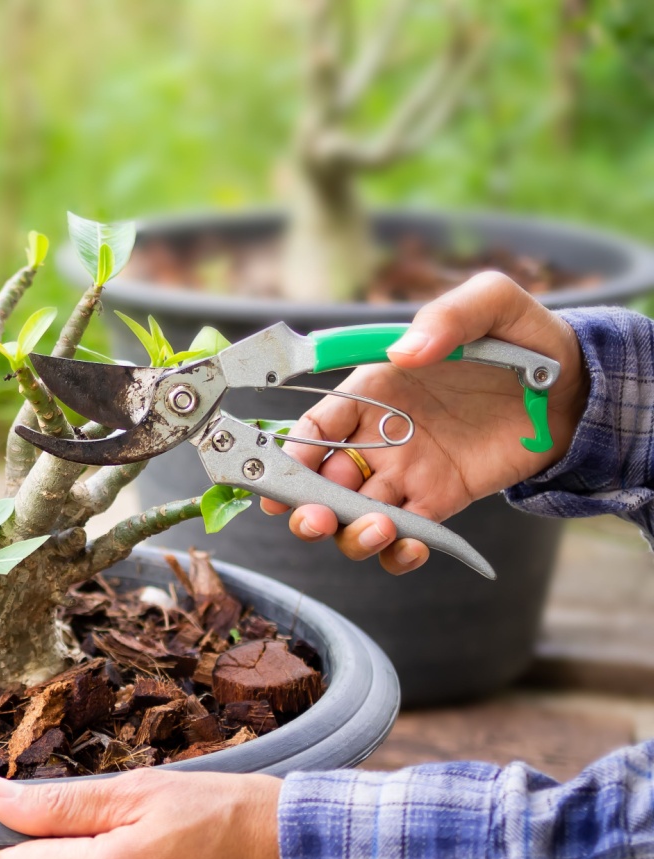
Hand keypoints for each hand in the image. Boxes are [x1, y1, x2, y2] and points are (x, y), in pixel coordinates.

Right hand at [262, 271, 585, 573]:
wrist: (575, 384)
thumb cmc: (522, 337)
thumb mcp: (490, 305)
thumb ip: (446, 318)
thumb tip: (406, 351)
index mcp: (372, 391)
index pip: (314, 427)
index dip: (291, 451)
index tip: (283, 471)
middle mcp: (378, 437)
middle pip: (320, 483)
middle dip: (305, 506)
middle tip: (314, 517)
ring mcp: (407, 474)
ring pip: (354, 516)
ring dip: (350, 534)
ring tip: (378, 529)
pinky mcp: (440, 502)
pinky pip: (405, 538)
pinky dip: (398, 553)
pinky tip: (411, 546)